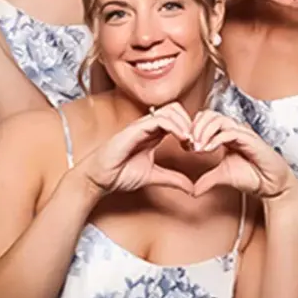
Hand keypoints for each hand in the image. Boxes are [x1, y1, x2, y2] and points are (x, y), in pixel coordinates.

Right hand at [75, 103, 195, 196]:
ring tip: (191, 142)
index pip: (177, 119)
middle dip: (191, 123)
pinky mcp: (134, 129)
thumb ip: (173, 179)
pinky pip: (158, 119)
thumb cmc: (119, 174)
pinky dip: (174, 126)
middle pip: (176, 109)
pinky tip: (182, 139)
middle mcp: (148, 126)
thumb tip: (192, 188)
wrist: (99, 179)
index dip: (191, 129)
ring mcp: (141, 126)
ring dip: (185, 124)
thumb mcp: (154, 176)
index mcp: (153, 134)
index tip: (198, 146)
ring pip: (170, 111)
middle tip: (197, 142)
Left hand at [189, 110, 297, 199]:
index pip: (206, 119)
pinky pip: (229, 132)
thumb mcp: (223, 177)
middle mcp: (234, 130)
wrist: (271, 185)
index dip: (193, 129)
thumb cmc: (252, 177)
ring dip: (203, 131)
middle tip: (189, 144)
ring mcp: (243, 133)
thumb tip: (192, 191)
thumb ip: (207, 180)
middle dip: (195, 127)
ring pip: (218, 119)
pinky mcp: (250, 139)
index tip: (185, 146)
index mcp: (226, 134)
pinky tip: (207, 150)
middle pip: (210, 114)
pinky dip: (215, 139)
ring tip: (196, 147)